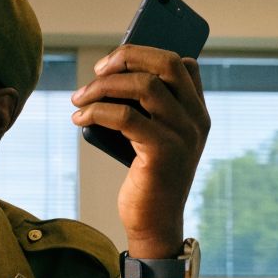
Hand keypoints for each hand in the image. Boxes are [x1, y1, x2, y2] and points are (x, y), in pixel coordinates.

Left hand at [70, 45, 210, 258]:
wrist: (154, 223)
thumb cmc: (148, 179)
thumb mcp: (153, 137)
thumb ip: (147, 110)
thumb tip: (110, 76)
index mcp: (198, 113)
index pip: (184, 63)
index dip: (146, 54)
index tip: (113, 65)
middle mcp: (196, 120)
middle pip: (166, 64)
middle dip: (126, 58)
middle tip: (96, 70)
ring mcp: (183, 135)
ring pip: (143, 86)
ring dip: (103, 86)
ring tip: (79, 98)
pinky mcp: (163, 152)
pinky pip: (125, 116)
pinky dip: (96, 111)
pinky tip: (79, 117)